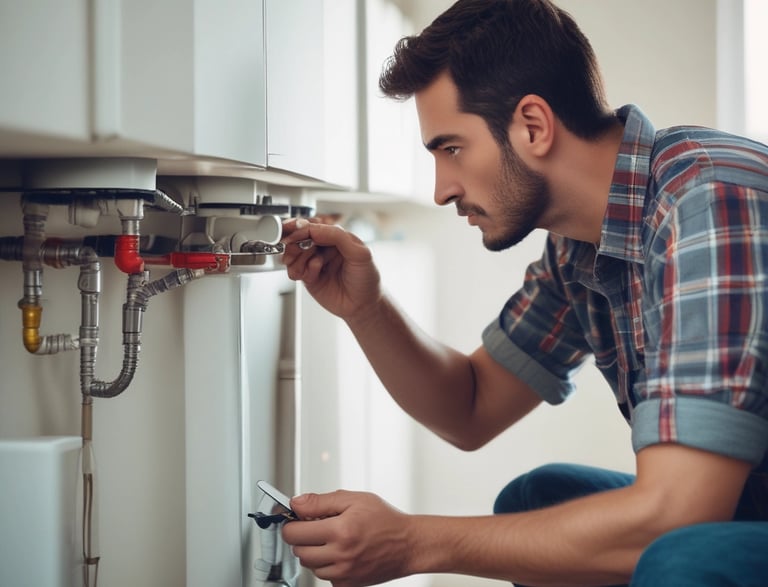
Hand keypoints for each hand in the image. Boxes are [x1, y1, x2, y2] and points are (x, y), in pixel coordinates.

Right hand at [281, 218, 381, 321]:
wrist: (364, 306)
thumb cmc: (367, 279)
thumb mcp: (359, 253)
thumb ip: (338, 237)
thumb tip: (315, 229)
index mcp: (336, 237)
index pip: (314, 227)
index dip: (301, 229)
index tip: (294, 235)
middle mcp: (323, 248)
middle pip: (298, 238)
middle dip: (294, 244)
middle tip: (296, 251)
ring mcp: (314, 262)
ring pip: (292, 254)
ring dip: (296, 259)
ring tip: (312, 267)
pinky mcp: (308, 277)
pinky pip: (293, 270)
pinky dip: (297, 271)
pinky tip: (311, 276)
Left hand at [282, 490, 412, 586]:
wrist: (408, 545)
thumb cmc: (385, 520)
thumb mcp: (355, 499)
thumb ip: (321, 501)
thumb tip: (296, 504)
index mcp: (340, 531)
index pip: (294, 532)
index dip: (291, 523)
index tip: (295, 518)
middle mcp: (340, 555)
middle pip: (299, 551)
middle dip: (302, 537)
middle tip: (315, 526)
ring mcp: (343, 573)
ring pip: (310, 565)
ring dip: (314, 552)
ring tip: (331, 538)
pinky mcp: (347, 584)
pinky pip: (324, 576)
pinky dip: (327, 565)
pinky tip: (340, 552)